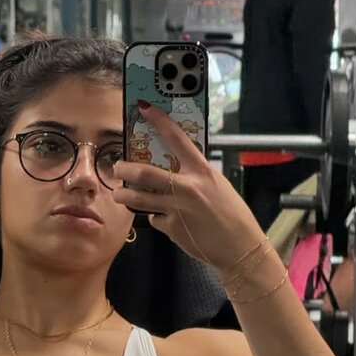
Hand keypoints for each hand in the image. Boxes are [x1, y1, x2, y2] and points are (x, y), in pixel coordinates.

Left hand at [112, 102, 264, 271]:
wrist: (239, 246)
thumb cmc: (231, 214)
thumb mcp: (216, 185)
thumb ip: (194, 175)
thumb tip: (174, 165)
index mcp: (202, 171)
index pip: (177, 138)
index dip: (159, 120)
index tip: (144, 108)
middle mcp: (187, 188)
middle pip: (145, 173)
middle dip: (125, 169)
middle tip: (117, 167)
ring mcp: (177, 209)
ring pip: (139, 199)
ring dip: (123, 196)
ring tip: (119, 194)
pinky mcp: (171, 228)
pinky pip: (154, 219)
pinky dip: (154, 217)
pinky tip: (162, 218)